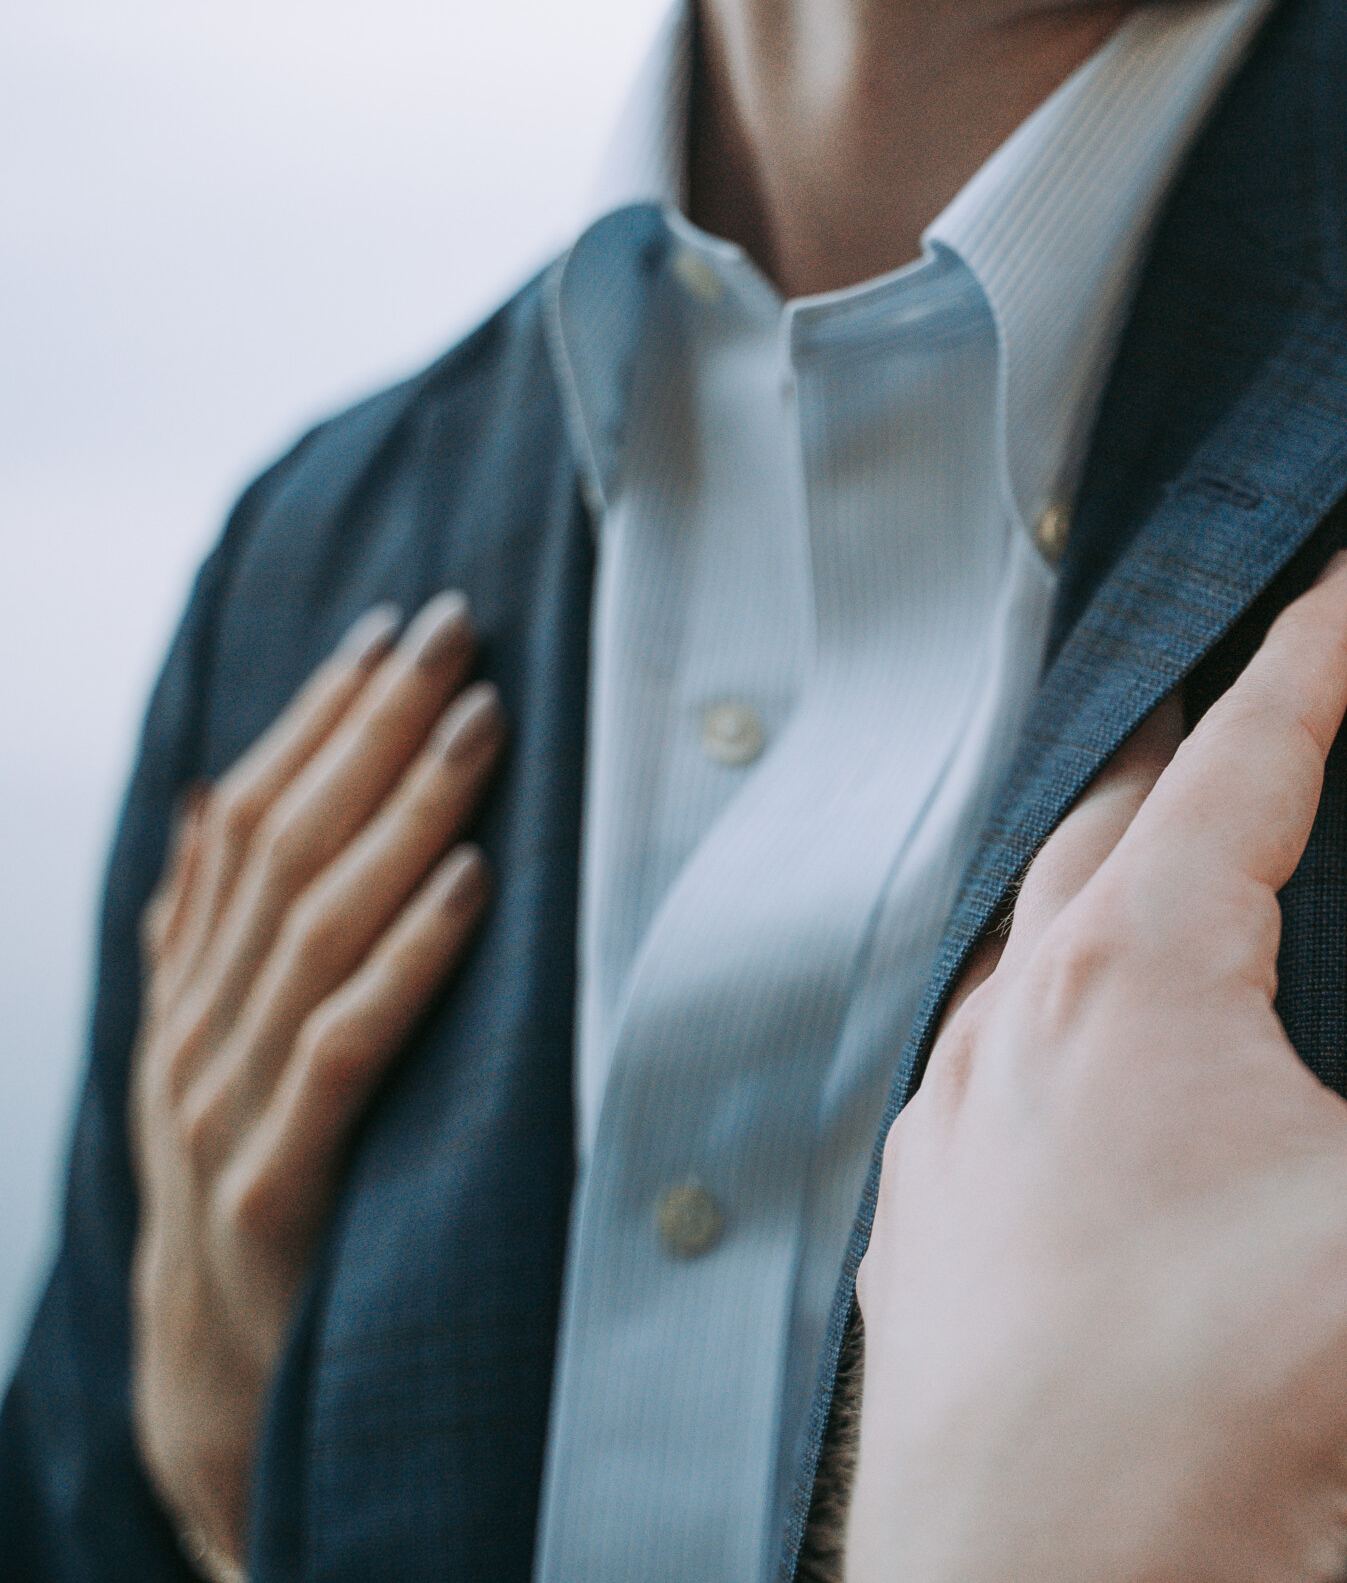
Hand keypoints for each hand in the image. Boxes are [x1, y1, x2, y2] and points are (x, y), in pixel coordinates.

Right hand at [130, 594, 503, 1575]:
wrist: (219, 1395)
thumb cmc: (266, 1197)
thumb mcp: (241, 1060)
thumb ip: (245, 947)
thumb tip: (244, 809)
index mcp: (188, 990)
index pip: (244, 819)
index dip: (315, 716)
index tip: (394, 624)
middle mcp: (193, 1031)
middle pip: (282, 847)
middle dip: (371, 725)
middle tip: (460, 627)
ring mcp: (224, 1109)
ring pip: (314, 927)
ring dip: (404, 811)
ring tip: (485, 720)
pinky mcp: (278, 1188)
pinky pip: (346, 1050)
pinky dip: (409, 958)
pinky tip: (471, 885)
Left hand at [843, 553, 1346, 1582]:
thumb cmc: (1221, 1419)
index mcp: (1144, 970)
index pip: (1243, 749)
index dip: (1313, 647)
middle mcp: (1025, 1015)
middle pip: (1118, 812)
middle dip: (1203, 731)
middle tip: (1265, 672)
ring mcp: (959, 1121)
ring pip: (1038, 932)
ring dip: (1113, 861)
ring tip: (1171, 838)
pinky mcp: (931, 1223)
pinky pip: (991, 1050)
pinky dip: (1054, 999)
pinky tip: (1089, 1057)